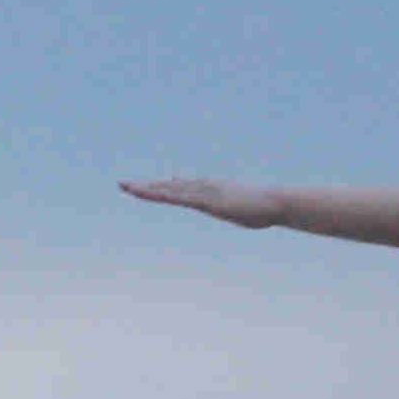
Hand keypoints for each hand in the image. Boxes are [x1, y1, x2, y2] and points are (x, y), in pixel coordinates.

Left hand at [123, 176, 281, 228]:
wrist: (275, 202)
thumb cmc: (265, 208)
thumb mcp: (244, 212)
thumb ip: (238, 211)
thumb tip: (246, 214)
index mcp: (210, 190)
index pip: (180, 188)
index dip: (161, 187)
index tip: (146, 187)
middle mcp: (203, 187)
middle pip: (169, 186)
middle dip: (146, 186)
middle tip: (123, 184)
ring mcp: (204, 192)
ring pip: (169, 189)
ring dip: (147, 189)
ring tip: (126, 187)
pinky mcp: (206, 200)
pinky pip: (178, 197)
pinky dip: (161, 194)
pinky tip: (147, 194)